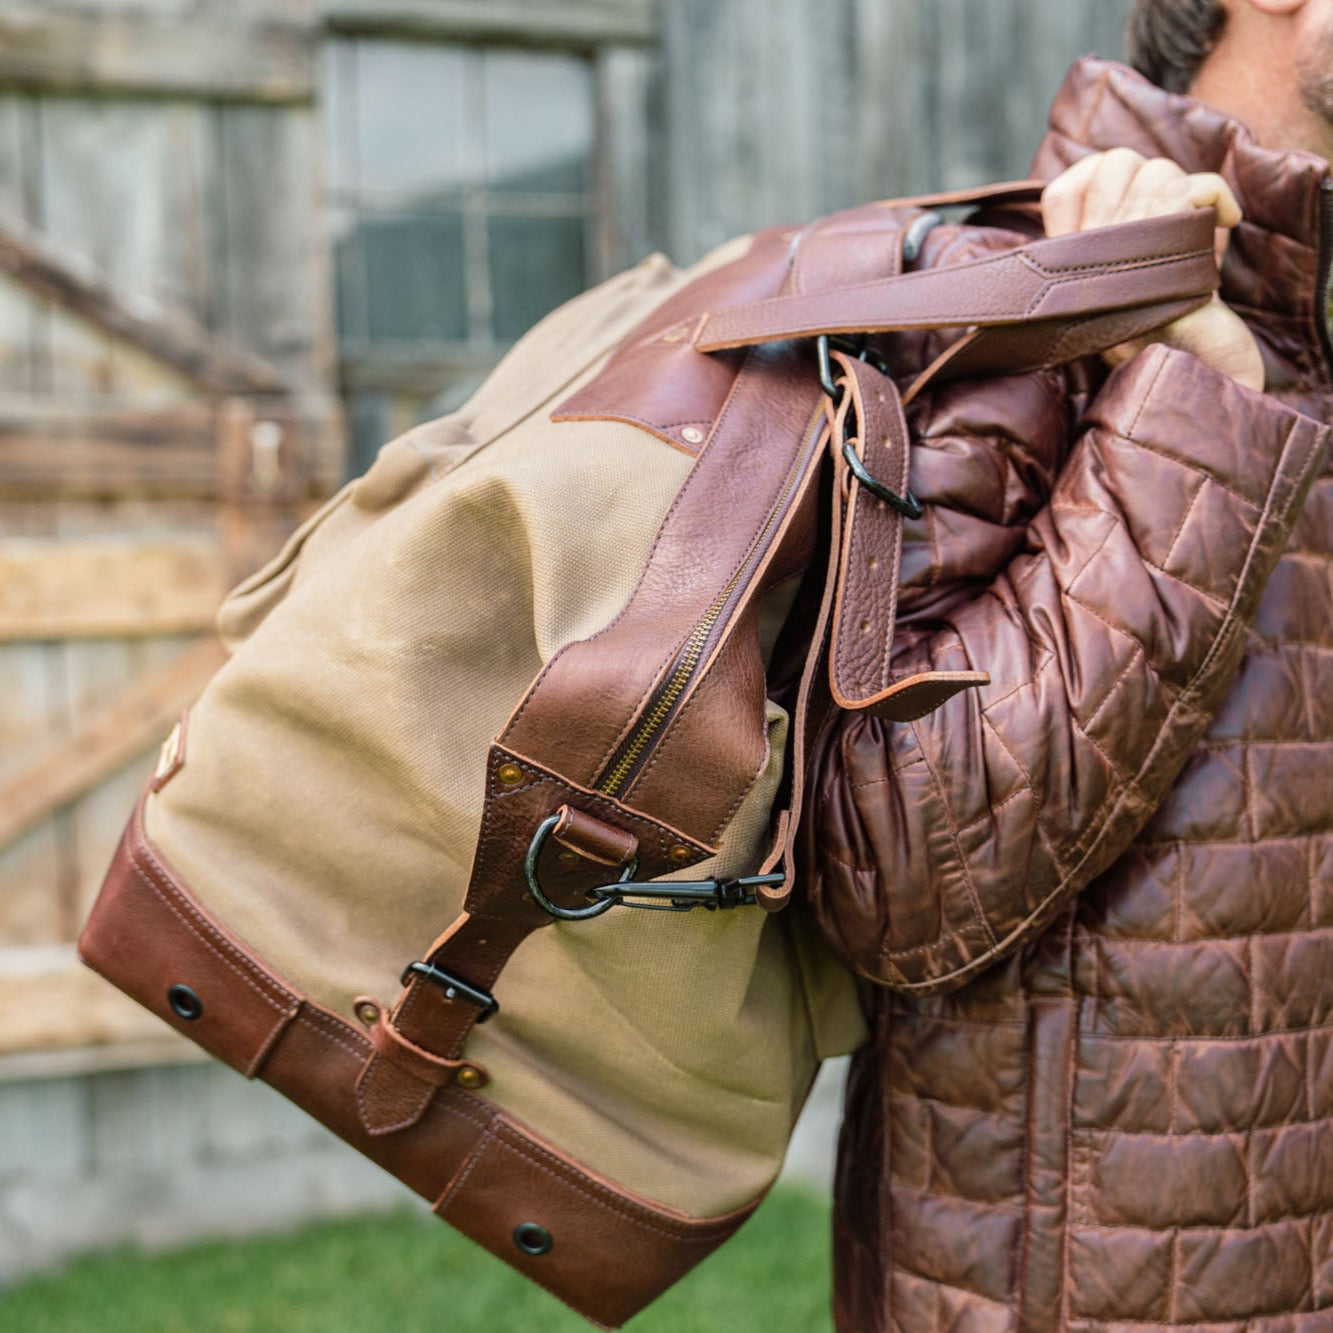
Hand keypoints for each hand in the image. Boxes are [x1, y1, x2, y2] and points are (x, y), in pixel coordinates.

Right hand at [1041, 148, 1263, 390]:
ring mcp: (1122, 257)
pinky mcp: (1164, 257)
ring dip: (1185, 195)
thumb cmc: (1167, 336)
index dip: (1096, 182)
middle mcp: (1086, 261)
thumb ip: (1115, 240)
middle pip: (1113, 165)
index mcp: (1071, 266)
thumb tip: (1126, 183)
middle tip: (1169, 225)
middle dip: (1153, 183)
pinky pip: (1192, 189)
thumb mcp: (1128, 288)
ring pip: (1155, 172)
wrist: (1199, 377)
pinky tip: (1225, 224)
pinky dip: (1217, 198)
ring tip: (1192, 235)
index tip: (1129, 213)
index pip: (1062, 190)